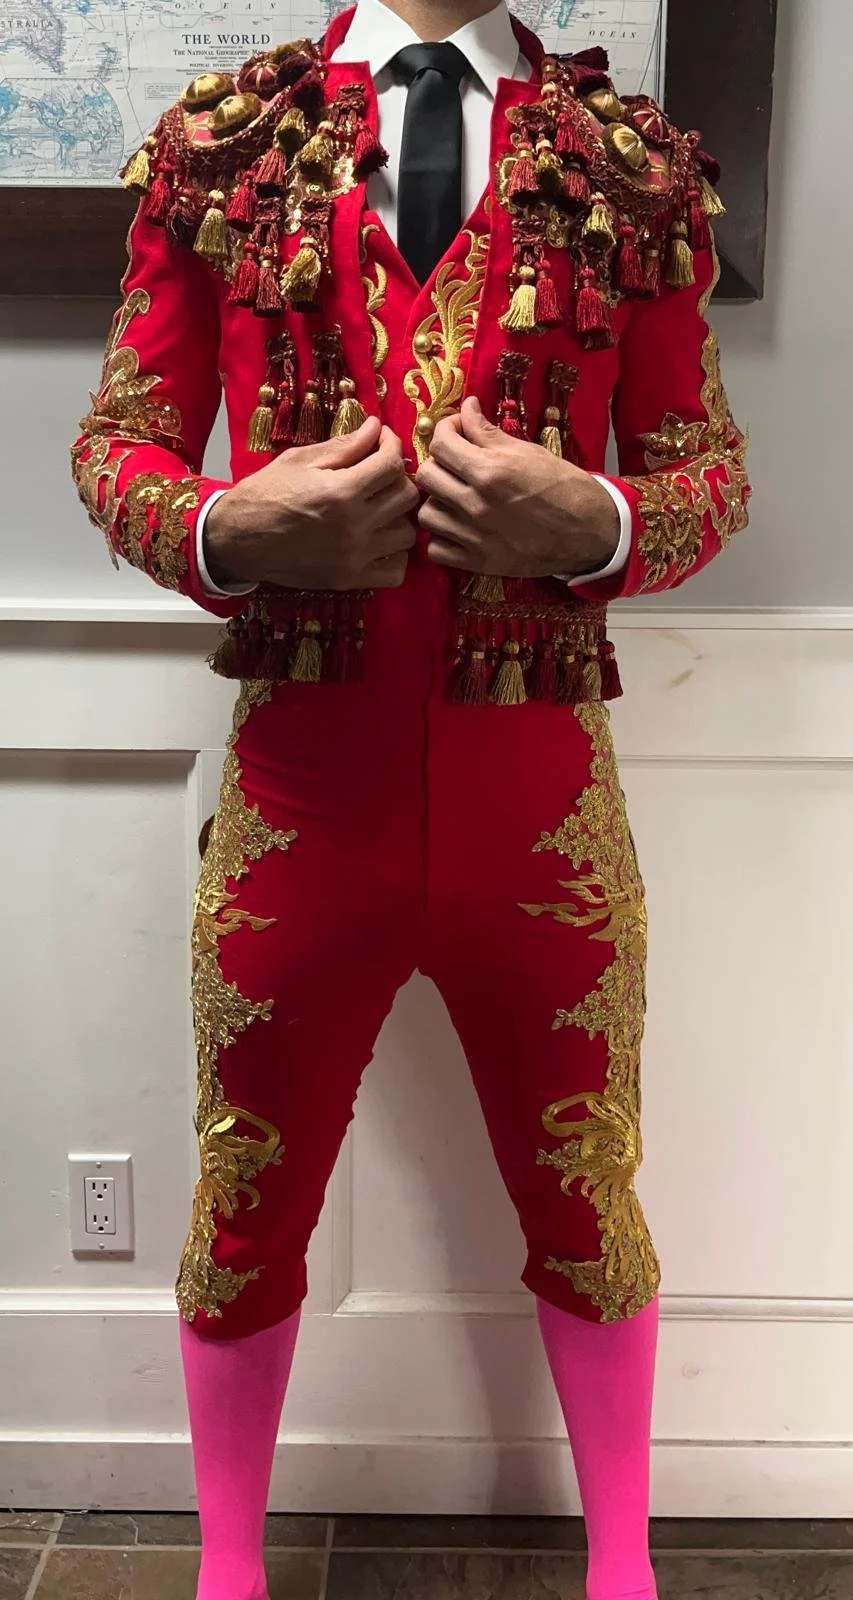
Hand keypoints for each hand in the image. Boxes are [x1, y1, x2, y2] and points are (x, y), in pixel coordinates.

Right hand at [204, 418, 419, 589]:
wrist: (236, 538)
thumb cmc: (264, 494)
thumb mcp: (300, 460)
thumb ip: (344, 446)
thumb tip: (376, 427)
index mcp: (341, 491)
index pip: (391, 463)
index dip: (392, 444)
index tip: (382, 440)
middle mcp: (354, 526)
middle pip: (406, 497)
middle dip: (397, 477)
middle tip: (380, 472)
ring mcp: (354, 556)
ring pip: (407, 534)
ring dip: (399, 516)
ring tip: (380, 508)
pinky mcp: (349, 579)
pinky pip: (396, 571)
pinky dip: (395, 555)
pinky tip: (378, 540)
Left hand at [416, 397, 620, 580]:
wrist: (587, 531)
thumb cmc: (561, 486)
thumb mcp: (527, 451)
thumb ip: (488, 432)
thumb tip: (467, 408)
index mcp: (490, 470)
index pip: (440, 443)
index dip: (446, 430)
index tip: (459, 431)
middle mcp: (476, 503)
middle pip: (427, 476)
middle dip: (439, 462)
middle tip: (456, 462)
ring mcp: (474, 536)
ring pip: (426, 514)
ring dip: (437, 501)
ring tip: (456, 497)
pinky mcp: (477, 562)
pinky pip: (436, 549)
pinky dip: (442, 538)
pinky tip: (458, 527)